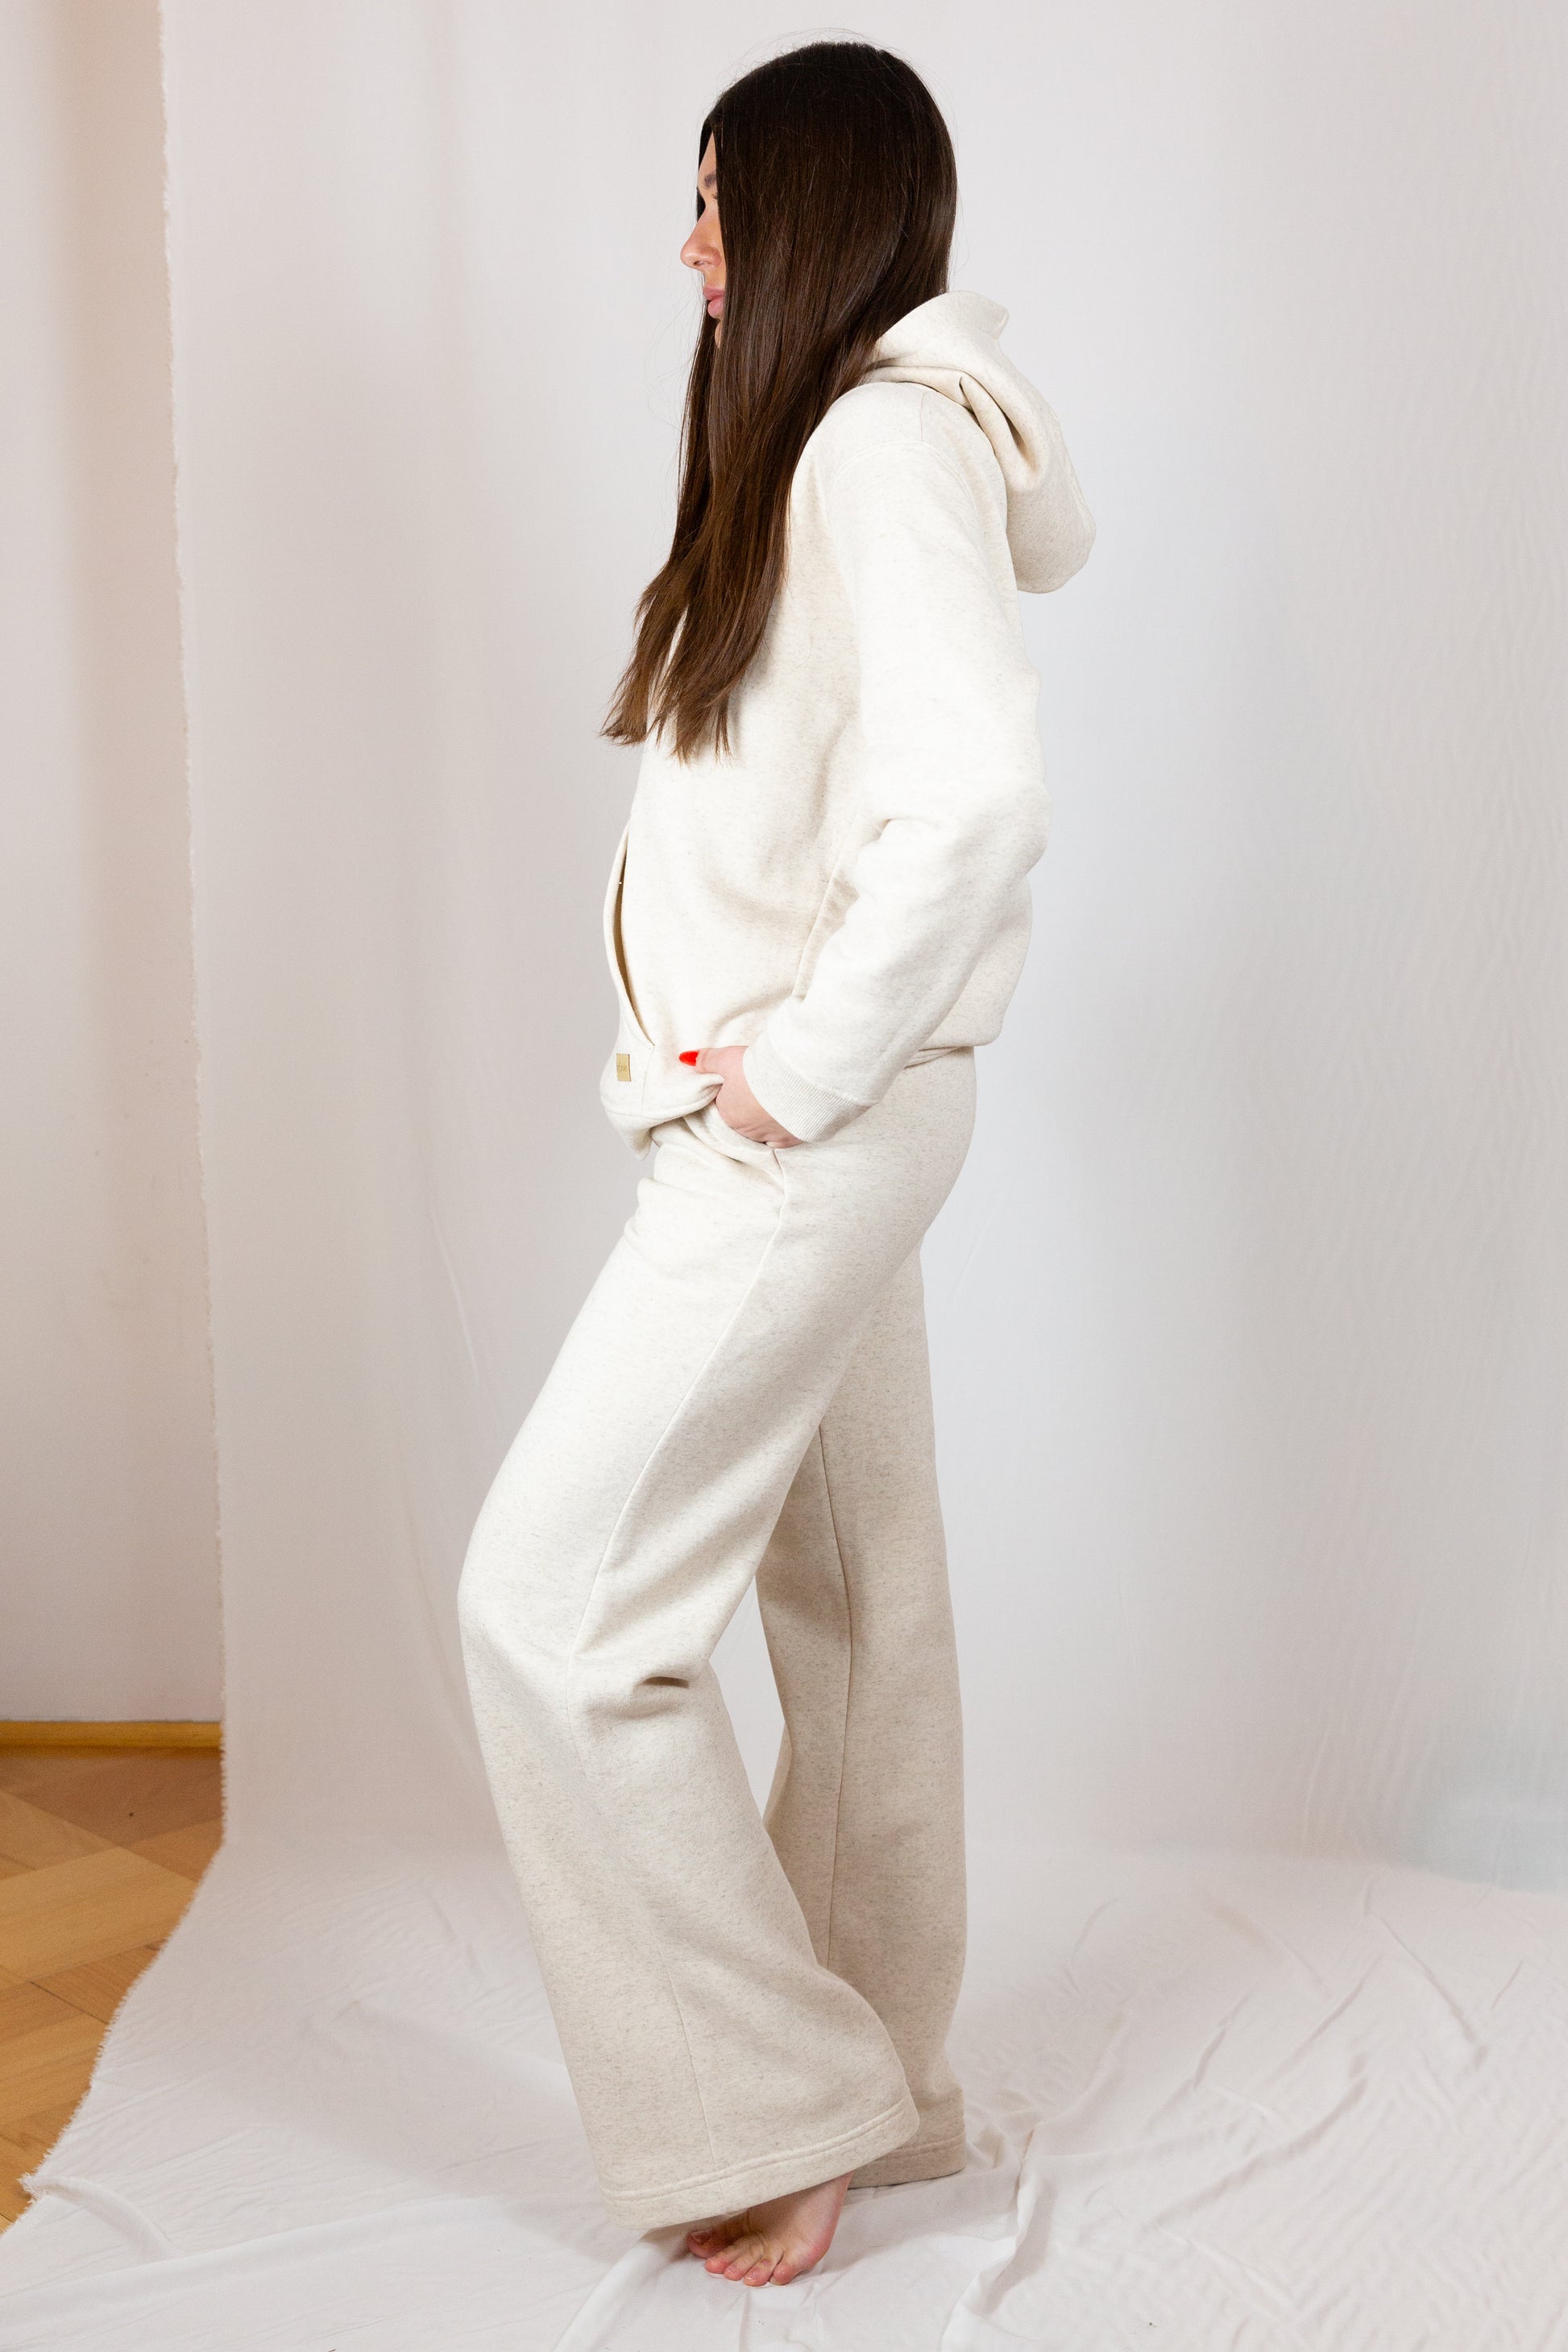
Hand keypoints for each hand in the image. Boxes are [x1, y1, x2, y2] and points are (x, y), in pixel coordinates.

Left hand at [680, 1046, 800, 1146]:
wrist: (796, 1079)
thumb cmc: (758, 1069)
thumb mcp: (727, 1058)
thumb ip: (706, 1060)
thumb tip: (686, 1059)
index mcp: (728, 1114)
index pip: (724, 1106)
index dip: (731, 1092)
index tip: (740, 1081)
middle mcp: (746, 1131)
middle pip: (743, 1120)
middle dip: (748, 1107)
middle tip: (758, 1087)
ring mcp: (769, 1136)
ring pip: (762, 1131)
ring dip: (765, 1119)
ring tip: (774, 1101)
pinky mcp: (791, 1139)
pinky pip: (782, 1140)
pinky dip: (782, 1131)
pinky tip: (785, 1121)